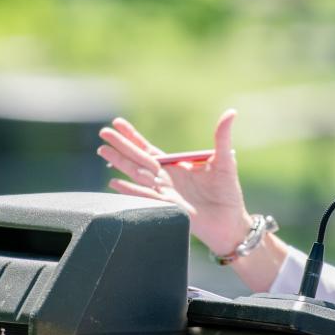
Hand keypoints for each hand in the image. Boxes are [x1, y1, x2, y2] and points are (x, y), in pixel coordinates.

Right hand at [97, 110, 251, 255]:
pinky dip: (131, 190)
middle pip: (139, 159)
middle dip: (122, 145)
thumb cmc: (227, 192)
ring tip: (103, 151)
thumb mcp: (225, 160)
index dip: (134, 136)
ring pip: (138, 175)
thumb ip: (222, 137)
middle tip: (103, 132)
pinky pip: (146, 197)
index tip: (118, 123)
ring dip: (121, 162)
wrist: (231, 221)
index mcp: (175, 166)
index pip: (149, 149)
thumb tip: (231, 112)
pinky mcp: (168, 207)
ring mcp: (165, 193)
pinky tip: (114, 183)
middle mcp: (166, 179)